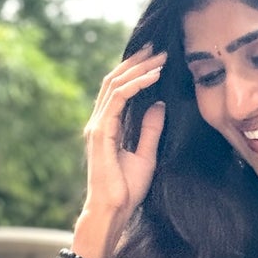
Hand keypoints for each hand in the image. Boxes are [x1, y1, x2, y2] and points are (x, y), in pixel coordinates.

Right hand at [82, 44, 167, 226]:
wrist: (112, 210)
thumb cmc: (126, 190)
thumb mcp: (146, 155)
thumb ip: (150, 129)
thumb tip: (159, 104)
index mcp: (107, 126)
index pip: (119, 89)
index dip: (136, 71)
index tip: (157, 59)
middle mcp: (99, 122)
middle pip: (115, 80)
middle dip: (137, 62)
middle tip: (158, 47)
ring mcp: (97, 125)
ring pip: (115, 84)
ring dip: (139, 68)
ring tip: (160, 56)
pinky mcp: (101, 132)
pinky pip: (119, 99)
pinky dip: (136, 84)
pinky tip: (153, 77)